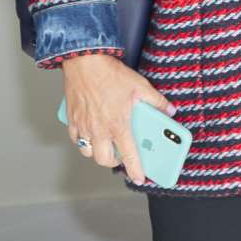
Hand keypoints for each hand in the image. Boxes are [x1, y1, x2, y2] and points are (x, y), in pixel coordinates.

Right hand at [60, 54, 174, 184]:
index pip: (129, 155)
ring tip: (107, 144)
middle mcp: (98, 130)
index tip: (139, 178)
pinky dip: (83, 141)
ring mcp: (82, 127)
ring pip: (88, 152)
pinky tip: (91, 133)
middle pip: (104, 160)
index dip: (135, 170)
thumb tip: (169, 110)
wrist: (85, 62)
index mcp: (118, 125)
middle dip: (114, 162)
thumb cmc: (111, 74)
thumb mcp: (141, 86)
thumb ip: (157, 102)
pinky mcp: (71, 120)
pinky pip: (75, 139)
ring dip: (98, 152)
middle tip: (122, 156)